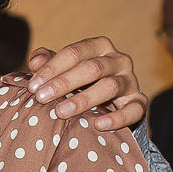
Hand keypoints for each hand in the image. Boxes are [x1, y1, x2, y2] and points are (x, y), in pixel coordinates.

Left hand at [19, 37, 147, 129]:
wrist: (111, 101)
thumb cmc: (81, 81)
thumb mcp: (63, 69)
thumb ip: (47, 62)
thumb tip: (35, 62)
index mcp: (100, 47)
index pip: (75, 52)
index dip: (52, 68)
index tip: (33, 86)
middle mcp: (118, 60)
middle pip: (92, 68)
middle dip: (64, 82)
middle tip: (42, 97)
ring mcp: (130, 81)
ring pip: (110, 86)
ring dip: (83, 99)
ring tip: (61, 112)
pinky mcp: (139, 103)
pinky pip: (133, 110)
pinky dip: (116, 118)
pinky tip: (98, 125)